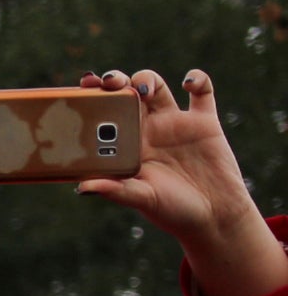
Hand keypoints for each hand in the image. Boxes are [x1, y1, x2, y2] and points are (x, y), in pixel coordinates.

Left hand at [76, 68, 287, 295]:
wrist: (213, 217)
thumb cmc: (171, 210)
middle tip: (108, 82)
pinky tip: (188, 82)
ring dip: (146, 79)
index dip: (91, 97)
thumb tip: (83, 187)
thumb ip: (115, 190)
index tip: (82, 87)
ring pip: (156, 86)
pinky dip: (198, 79)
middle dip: (115, 80)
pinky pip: (202, 91)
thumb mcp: (141, 199)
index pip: (103, 114)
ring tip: (142, 90)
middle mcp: (146, 128)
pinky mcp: (205, 122)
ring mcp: (175, 123)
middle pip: (125, 92)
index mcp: (125, 144)